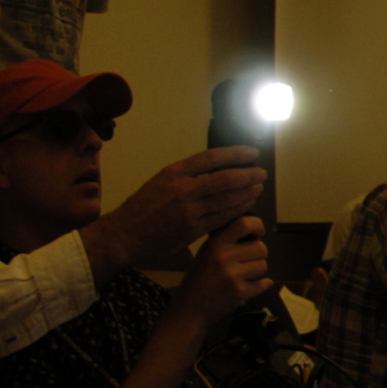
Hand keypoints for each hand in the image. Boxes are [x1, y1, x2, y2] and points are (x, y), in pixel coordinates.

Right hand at [92, 147, 264, 270]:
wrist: (125, 234)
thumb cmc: (143, 207)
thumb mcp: (161, 181)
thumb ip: (186, 175)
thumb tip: (216, 169)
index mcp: (174, 172)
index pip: (212, 158)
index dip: (235, 154)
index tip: (251, 153)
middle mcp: (182, 189)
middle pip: (224, 178)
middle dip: (247, 175)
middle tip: (261, 172)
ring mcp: (188, 210)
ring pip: (226, 199)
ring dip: (246, 193)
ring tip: (257, 188)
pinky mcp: (192, 229)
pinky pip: (222, 218)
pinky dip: (237, 210)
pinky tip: (247, 205)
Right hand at [172, 217, 273, 326]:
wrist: (188, 310)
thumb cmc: (199, 280)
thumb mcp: (207, 254)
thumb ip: (228, 242)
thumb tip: (258, 235)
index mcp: (215, 243)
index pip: (245, 223)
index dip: (257, 226)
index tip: (259, 233)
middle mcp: (223, 256)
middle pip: (260, 248)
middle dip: (258, 256)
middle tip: (247, 263)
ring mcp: (232, 275)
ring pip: (263, 266)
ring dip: (257, 272)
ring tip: (243, 277)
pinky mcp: (239, 292)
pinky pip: (264, 284)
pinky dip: (261, 286)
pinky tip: (250, 287)